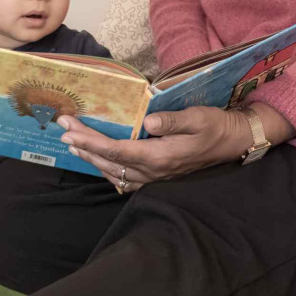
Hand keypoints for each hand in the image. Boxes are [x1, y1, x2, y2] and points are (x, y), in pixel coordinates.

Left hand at [57, 107, 251, 192]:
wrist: (233, 142)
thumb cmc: (216, 127)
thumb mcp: (199, 117)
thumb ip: (172, 120)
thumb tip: (147, 121)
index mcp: (161, 156)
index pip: (118, 150)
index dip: (91, 141)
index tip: (70, 130)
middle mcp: (154, 171)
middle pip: (110, 162)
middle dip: (84, 146)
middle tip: (63, 130)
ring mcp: (155, 176)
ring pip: (115, 172)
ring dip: (92, 159)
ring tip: (73, 145)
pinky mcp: (158, 175)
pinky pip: (125, 178)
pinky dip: (108, 169)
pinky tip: (98, 161)